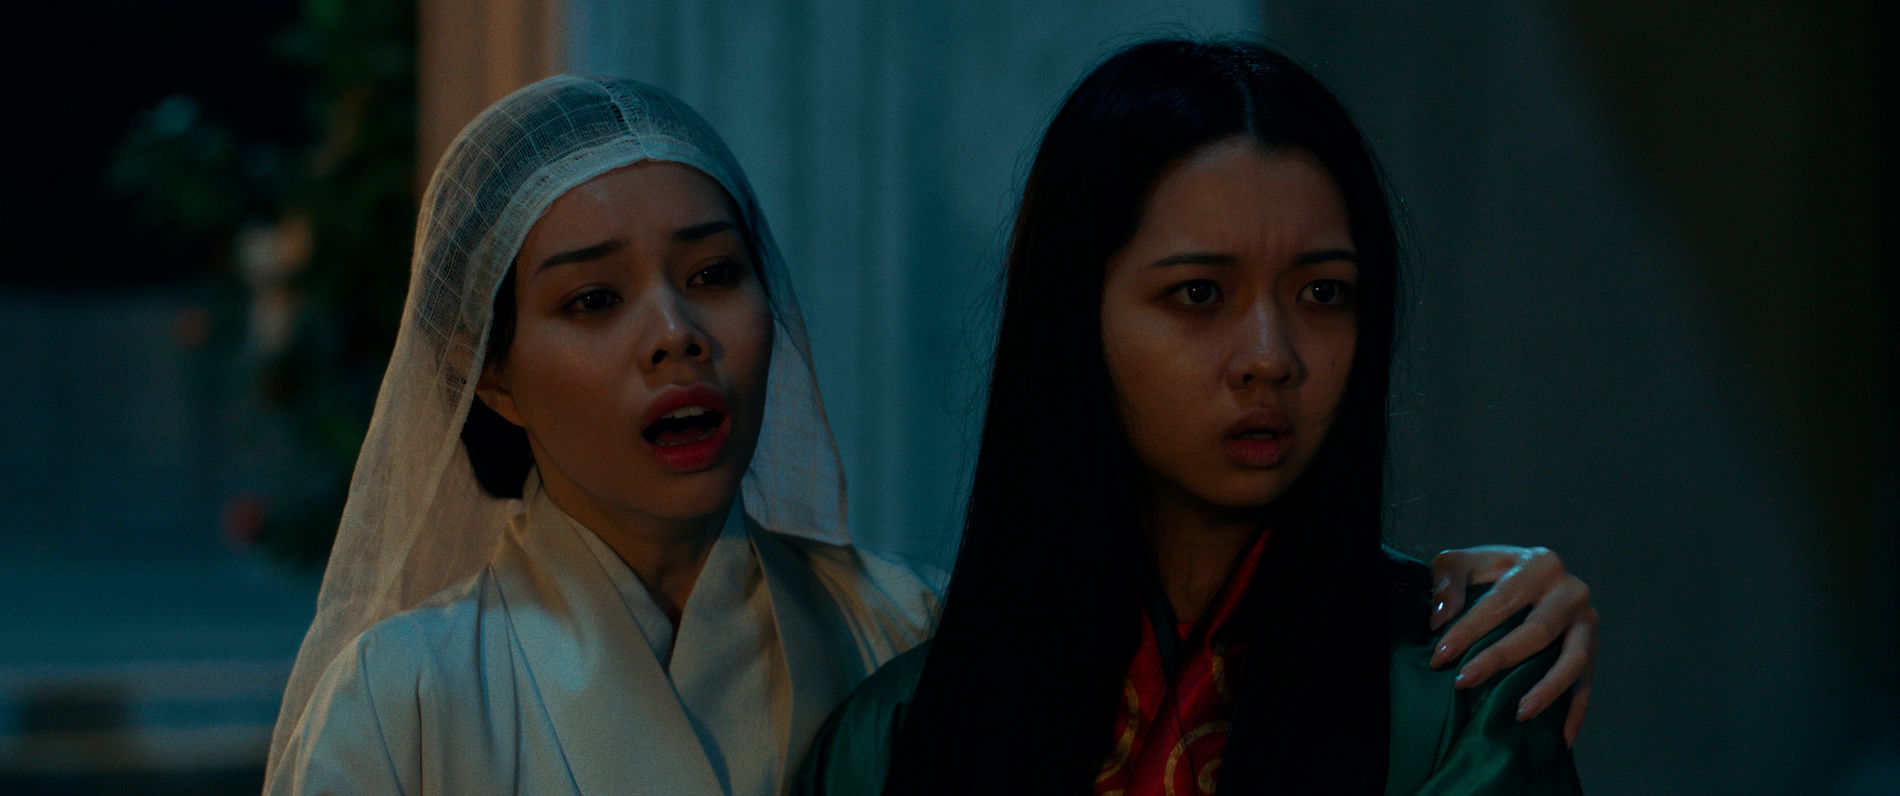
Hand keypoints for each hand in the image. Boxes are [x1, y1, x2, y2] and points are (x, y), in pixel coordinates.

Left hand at [1428, 545, 1596, 746]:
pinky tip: (1563, 739)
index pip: (1501, 601)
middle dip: (1498, 659)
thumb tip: (1440, 619)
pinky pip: (1588, 683)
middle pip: (1537, 631)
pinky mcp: (1593, 648)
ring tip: (1520, 714)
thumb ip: (1447, 582)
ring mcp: (1588, 621)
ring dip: (1547, 690)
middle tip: (1462, 683)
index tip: (1439, 657)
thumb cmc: (1485, 573)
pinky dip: (1577, 711)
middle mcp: (1571, 590)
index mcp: (1539, 564)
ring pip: (1573, 660)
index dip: (1469, 629)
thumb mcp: (1459, 563)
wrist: (1524, 575)